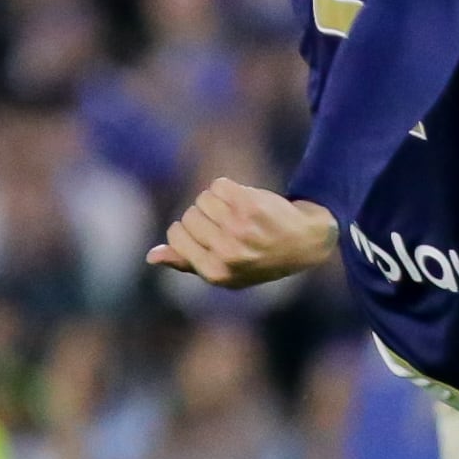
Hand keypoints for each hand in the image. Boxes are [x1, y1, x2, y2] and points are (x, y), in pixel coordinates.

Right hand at [147, 178, 336, 287]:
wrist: (308, 242)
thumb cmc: (262, 258)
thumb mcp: (226, 271)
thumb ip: (187, 263)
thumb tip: (151, 256)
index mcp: (216, 272)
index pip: (176, 235)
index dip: (189, 229)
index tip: (211, 233)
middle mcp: (227, 252)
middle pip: (189, 215)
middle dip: (205, 215)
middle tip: (232, 224)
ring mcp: (239, 228)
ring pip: (204, 198)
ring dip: (218, 201)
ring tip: (241, 214)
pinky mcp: (251, 206)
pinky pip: (218, 185)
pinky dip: (229, 188)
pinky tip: (247, 200)